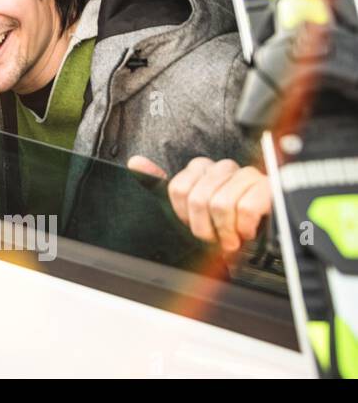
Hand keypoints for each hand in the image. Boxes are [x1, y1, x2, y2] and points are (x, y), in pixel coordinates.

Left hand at [127, 155, 271, 253]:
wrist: (265, 234)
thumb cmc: (223, 222)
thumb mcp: (188, 207)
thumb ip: (159, 183)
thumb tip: (135, 162)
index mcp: (202, 169)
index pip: (178, 189)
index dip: (184, 216)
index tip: (196, 226)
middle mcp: (223, 167)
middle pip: (198, 199)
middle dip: (205, 228)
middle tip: (216, 240)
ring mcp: (247, 175)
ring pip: (220, 204)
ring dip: (225, 231)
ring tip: (232, 238)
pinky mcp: (268, 188)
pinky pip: (245, 209)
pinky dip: (243, 228)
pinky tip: (247, 231)